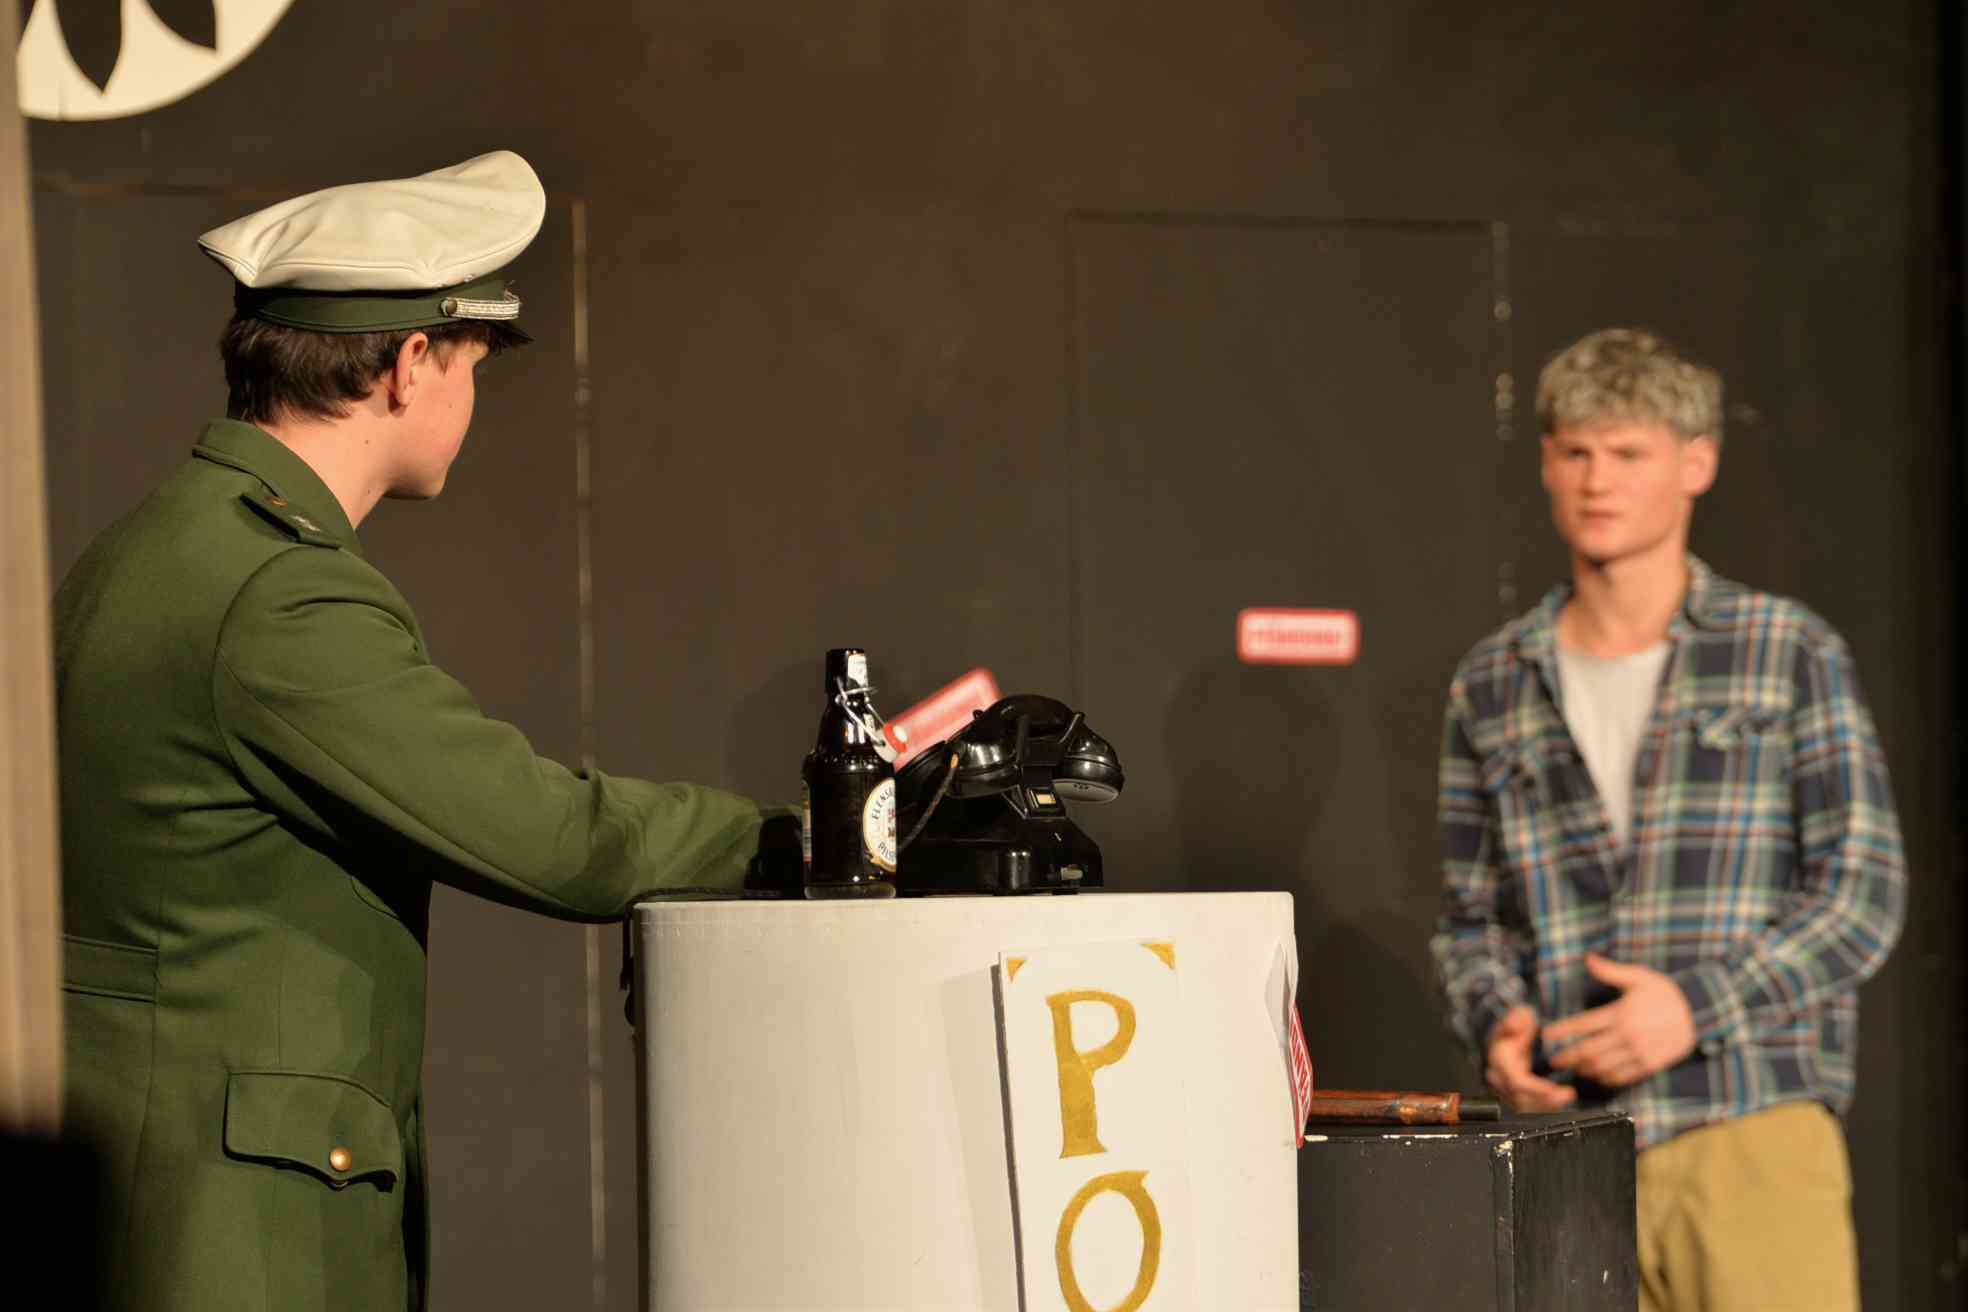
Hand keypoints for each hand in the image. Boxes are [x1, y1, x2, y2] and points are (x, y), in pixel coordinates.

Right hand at [1485, 1004, 1576, 1111]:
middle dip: (1545, 1100)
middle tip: (1567, 1095)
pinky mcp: (1518, 1094)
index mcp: (1500, 1060)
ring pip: (1527, 1105)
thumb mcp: (1519, 1015)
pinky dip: (1547, 1104)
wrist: (1512, 1034)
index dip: (1535, 1088)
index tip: (1553, 1089)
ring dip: (1548, 1104)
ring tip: (1567, 1096)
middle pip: (1522, 1098)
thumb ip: (1516, 1017)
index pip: (1516, 1081)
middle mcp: (1502, 1078)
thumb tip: (1514, 1025)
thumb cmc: (1516, 1026)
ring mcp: (1509, 1088)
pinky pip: (1531, 1105)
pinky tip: (1562, 1097)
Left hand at [1541, 953, 1696, 1087]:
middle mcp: (1627, 1036)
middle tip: (1554, 1061)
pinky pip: (1622, 1077)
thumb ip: (1611, 971)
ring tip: (1573, 1068)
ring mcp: (1638, 1053)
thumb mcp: (1641, 977)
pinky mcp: (1649, 1066)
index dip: (1562, 1031)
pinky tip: (1597, 1076)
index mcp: (1621, 1013)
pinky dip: (1606, 1079)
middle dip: (1568, 1057)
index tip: (1547, 1035)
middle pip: (1589, 1051)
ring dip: (1584, 1069)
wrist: (1699, 1015)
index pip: (1584, 1025)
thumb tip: (1588, 958)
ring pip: (1603, 1067)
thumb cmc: (1667, 994)